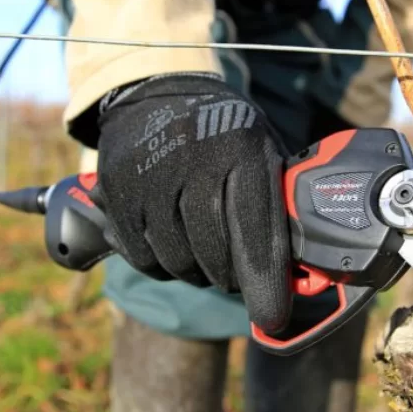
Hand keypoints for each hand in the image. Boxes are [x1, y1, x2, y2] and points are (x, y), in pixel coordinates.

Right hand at [91, 73, 292, 332]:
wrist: (156, 92)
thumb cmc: (223, 133)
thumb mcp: (261, 150)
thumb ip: (274, 204)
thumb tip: (295, 274)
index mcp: (243, 148)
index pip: (255, 230)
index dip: (264, 282)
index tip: (272, 319)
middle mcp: (193, 158)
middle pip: (215, 254)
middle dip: (230, 277)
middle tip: (236, 276)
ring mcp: (150, 174)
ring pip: (177, 261)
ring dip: (196, 272)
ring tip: (204, 254)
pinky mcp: (117, 190)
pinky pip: (143, 257)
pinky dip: (162, 265)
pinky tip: (172, 245)